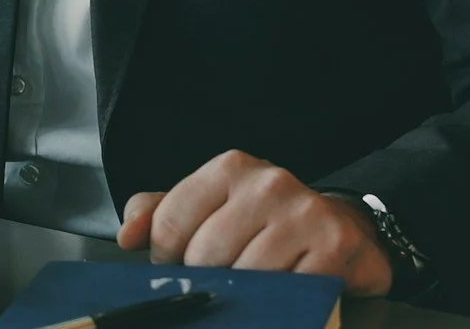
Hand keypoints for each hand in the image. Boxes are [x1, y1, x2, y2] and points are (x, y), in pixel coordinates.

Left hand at [115, 150, 393, 297]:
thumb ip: (160, 214)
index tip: (180, 267)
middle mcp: (269, 183)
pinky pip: (288, 291)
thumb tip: (129, 236)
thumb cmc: (265, 221)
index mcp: (230, 168)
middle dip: (206, 279)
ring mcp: (304, 213)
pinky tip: (282, 291)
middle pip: (205, 255)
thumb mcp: (210, 206)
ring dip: (244, 294)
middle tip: (222, 281)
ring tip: (252, 287)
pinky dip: (279, 301)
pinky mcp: (334, 246)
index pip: (171, 223)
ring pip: (245, 277)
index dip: (167, 258)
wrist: (341, 229)